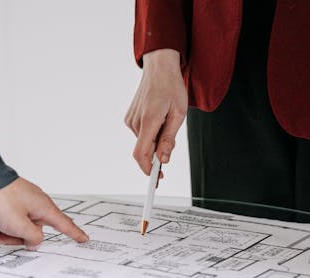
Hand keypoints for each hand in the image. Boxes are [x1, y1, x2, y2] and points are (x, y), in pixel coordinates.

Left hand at [0, 178, 87, 247]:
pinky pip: (9, 216)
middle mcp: (37, 203)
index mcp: (44, 208)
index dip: (75, 233)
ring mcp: (23, 200)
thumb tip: (34, 240)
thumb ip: (33, 238)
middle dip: (14, 237)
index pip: (65, 225)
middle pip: (33, 230)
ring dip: (3, 230)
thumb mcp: (19, 226)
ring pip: (18, 224)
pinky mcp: (12, 198)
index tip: (84, 239)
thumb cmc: (1, 199)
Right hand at [125, 48, 187, 173]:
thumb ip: (169, 138)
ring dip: (155, 142)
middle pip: (144, 150)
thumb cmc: (172, 87)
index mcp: (148, 120)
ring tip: (167, 123)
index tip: (156, 179)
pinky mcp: (130, 118)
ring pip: (144, 143)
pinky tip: (159, 120)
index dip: (148, 170)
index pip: (141, 154)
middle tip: (169, 154)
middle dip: (156, 156)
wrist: (159, 67)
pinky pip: (141, 134)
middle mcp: (135, 122)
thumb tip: (164, 159)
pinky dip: (150, 134)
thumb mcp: (179, 113)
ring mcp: (131, 119)